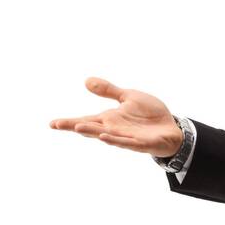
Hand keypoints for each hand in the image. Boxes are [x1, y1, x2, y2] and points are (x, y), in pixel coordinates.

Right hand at [49, 76, 182, 157]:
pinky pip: (125, 142)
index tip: (52, 123)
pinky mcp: (140, 143)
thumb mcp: (128, 97)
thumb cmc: (149, 115)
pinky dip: (114, 140)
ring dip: (92, 133)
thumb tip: (86, 81)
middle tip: (57, 124)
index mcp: (109, 119)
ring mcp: (125, 137)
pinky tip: (104, 136)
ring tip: (78, 128)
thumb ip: (108, 91)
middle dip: (74, 127)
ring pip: (105, 136)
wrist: (172, 128)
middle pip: (90, 128)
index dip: (69, 122)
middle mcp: (113, 130)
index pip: (85, 120)